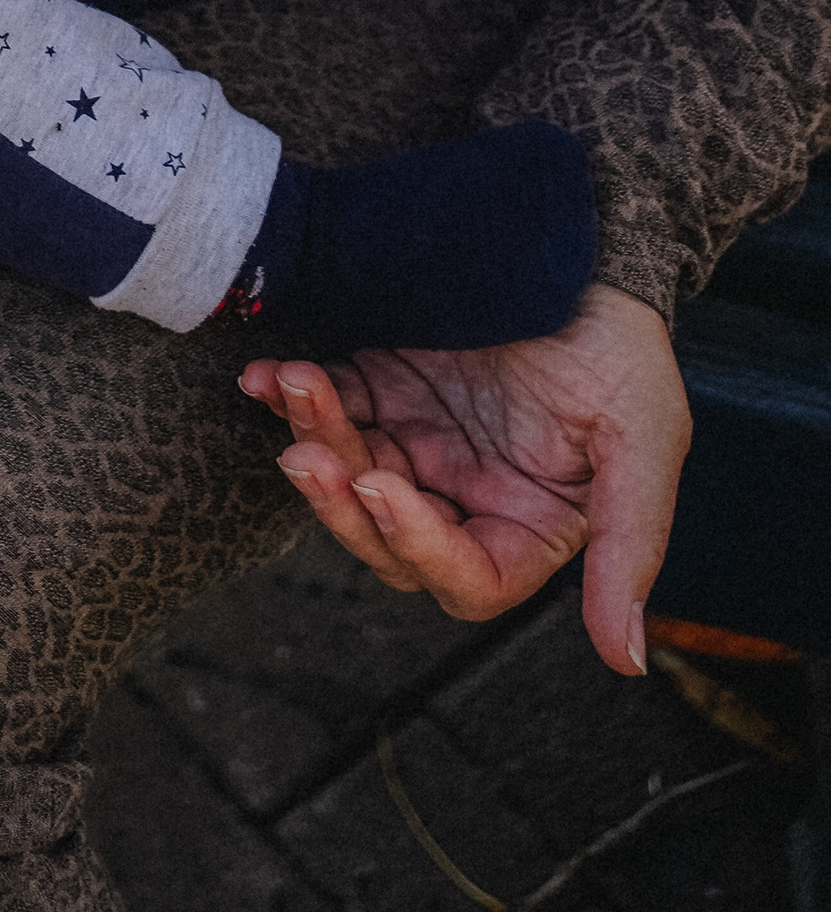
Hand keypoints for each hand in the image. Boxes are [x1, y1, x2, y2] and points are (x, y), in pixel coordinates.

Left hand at [243, 280, 690, 676]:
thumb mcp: (644, 442)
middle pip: (386, 538)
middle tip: (308, 455)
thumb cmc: (625, 350)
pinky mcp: (385, 384)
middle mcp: (464, 495)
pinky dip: (293, 395)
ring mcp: (419, 441)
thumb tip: (625, 662)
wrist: (587, 249)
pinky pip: (333, 402)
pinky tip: (267, 376)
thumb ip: (627, 548)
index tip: (382, 491)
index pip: (466, 578)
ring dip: (315, 436)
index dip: (420, 548)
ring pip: (350, 469)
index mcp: (526, 528)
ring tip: (294, 385)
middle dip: (341, 504)